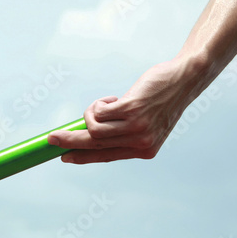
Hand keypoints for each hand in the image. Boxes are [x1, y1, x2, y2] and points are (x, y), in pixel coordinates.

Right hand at [48, 59, 198, 163]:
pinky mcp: (132, 109)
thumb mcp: (146, 124)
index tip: (65, 157)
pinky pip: (101, 111)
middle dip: (69, 142)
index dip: (82, 157)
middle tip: (52, 138)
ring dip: (89, 114)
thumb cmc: (161, 101)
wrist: (184, 80)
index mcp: (143, 151)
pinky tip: (111, 99)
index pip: (105, 157)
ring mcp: (136, 127)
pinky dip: (99, 104)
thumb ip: (123, 132)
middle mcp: (140, 143)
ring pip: (95, 128)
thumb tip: (89, 133)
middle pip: (95, 146)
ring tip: (102, 105)